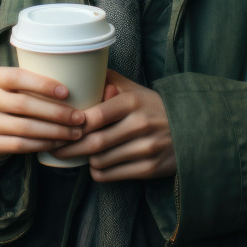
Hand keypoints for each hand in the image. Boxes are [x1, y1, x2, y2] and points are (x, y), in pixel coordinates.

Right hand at [0, 67, 84, 161]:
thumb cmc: (20, 98)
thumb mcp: (24, 85)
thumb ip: (41, 79)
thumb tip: (82, 79)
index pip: (17, 77)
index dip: (42, 84)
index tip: (67, 92)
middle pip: (23, 105)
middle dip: (56, 113)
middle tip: (80, 118)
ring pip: (24, 128)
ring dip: (54, 132)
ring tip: (75, 133)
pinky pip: (20, 145)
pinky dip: (43, 145)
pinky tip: (59, 143)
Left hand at [50, 70, 175, 181]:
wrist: (193, 129)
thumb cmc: (153, 108)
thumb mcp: (135, 89)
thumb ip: (109, 81)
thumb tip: (79, 72)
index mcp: (133, 102)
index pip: (94, 116)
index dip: (72, 124)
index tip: (58, 125)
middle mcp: (141, 124)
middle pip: (94, 143)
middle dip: (69, 147)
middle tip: (54, 146)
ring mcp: (147, 148)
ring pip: (100, 161)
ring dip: (84, 160)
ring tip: (77, 153)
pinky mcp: (150, 168)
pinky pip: (111, 175)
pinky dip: (98, 172)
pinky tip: (96, 165)